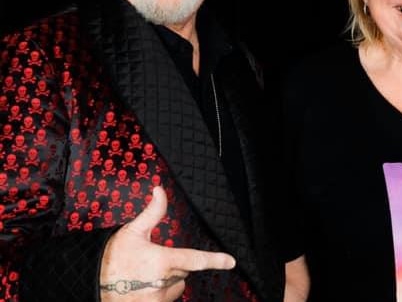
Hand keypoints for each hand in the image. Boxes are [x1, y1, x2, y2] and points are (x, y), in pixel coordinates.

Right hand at [99, 186, 235, 300]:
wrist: (90, 282)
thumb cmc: (112, 256)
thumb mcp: (132, 231)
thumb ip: (152, 212)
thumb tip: (160, 190)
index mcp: (162, 261)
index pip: (195, 259)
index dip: (215, 260)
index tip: (231, 261)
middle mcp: (163, 282)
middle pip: (183, 273)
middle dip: (174, 268)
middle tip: (152, 263)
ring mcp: (157, 299)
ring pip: (175, 288)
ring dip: (166, 283)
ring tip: (144, 277)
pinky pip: (164, 300)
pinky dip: (157, 294)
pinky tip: (142, 288)